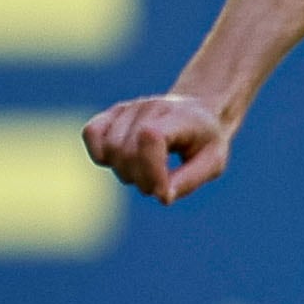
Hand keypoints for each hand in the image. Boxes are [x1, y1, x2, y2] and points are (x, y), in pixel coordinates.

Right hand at [82, 93, 233, 204]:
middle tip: (158, 186)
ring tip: (145, 174)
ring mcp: (129, 108)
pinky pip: (91, 133)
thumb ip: (189, 180)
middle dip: (141, 179)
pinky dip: (101, 155)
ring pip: (109, 148)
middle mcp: (149, 107)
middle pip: (127, 150)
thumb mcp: (213, 162)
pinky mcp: (112, 113)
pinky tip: (120, 162)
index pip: (150, 137)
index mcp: (179, 117)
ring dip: (125, 173)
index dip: (151, 171)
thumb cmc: (206, 141)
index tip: (163, 192)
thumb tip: (162, 197)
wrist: (198, 115)